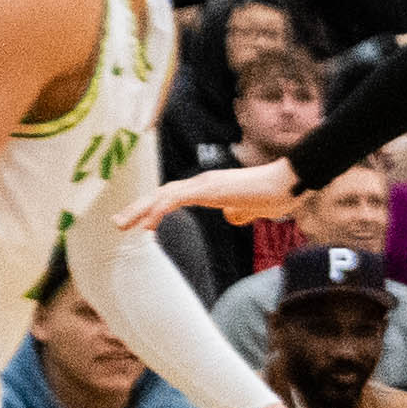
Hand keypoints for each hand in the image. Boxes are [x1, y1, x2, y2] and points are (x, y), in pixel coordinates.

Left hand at [116, 158, 309, 237]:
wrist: (289, 183)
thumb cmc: (275, 195)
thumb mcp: (252, 209)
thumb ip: (239, 212)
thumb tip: (231, 216)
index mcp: (209, 187)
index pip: (173, 196)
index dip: (153, 207)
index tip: (138, 223)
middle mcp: (202, 182)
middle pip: (161, 194)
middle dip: (137, 208)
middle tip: (117, 223)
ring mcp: (204, 184)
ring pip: (163, 195)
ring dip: (140, 210)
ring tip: (123, 225)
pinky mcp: (209, 189)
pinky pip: (176, 200)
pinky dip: (159, 211)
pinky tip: (147, 225)